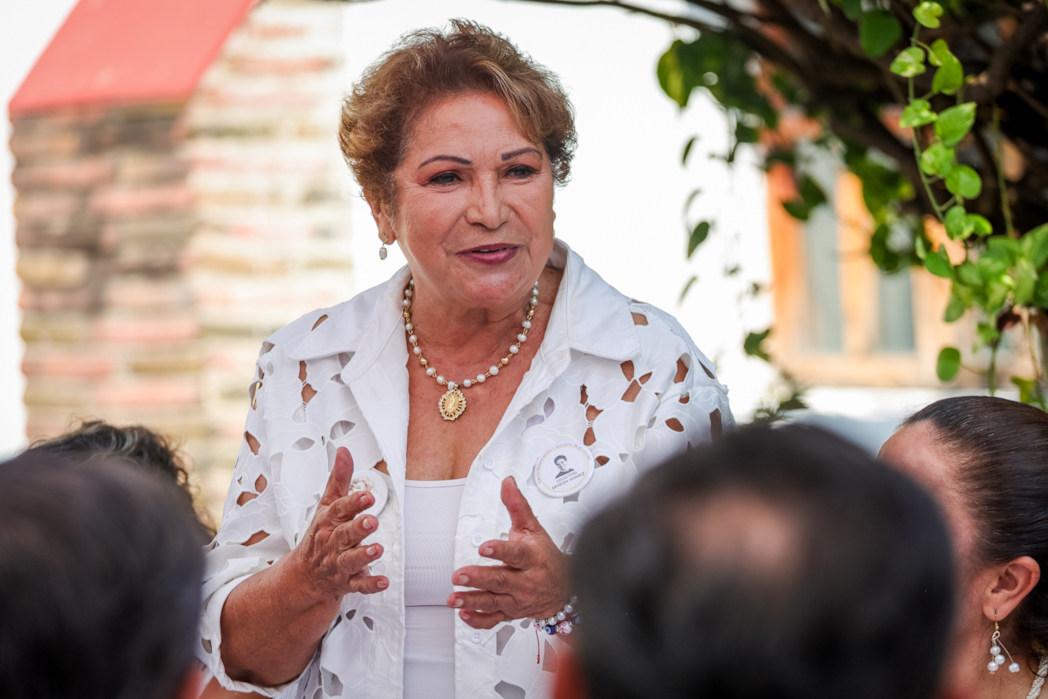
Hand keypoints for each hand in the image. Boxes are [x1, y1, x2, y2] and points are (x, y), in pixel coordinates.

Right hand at [287, 447, 387, 600]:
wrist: (304, 576)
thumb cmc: (320, 536)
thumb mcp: (327, 505)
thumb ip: (339, 480)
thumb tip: (344, 451)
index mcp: (328, 522)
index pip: (339, 509)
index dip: (353, 502)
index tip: (367, 495)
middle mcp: (332, 543)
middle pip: (344, 535)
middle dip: (357, 528)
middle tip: (371, 521)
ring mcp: (338, 564)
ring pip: (350, 560)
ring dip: (363, 555)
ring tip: (376, 549)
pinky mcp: (347, 582)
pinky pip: (359, 585)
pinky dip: (371, 584)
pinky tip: (383, 581)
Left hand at [447, 476, 569, 628]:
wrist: (565, 588)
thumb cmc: (546, 557)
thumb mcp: (534, 529)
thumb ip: (518, 506)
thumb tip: (507, 483)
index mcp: (532, 559)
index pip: (517, 554)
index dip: (501, 551)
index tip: (485, 547)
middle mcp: (525, 581)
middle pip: (501, 580)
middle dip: (479, 578)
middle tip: (459, 575)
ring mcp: (517, 599)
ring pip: (494, 602)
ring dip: (473, 600)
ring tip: (454, 598)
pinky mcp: (510, 613)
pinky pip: (494, 620)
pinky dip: (479, 620)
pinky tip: (464, 614)